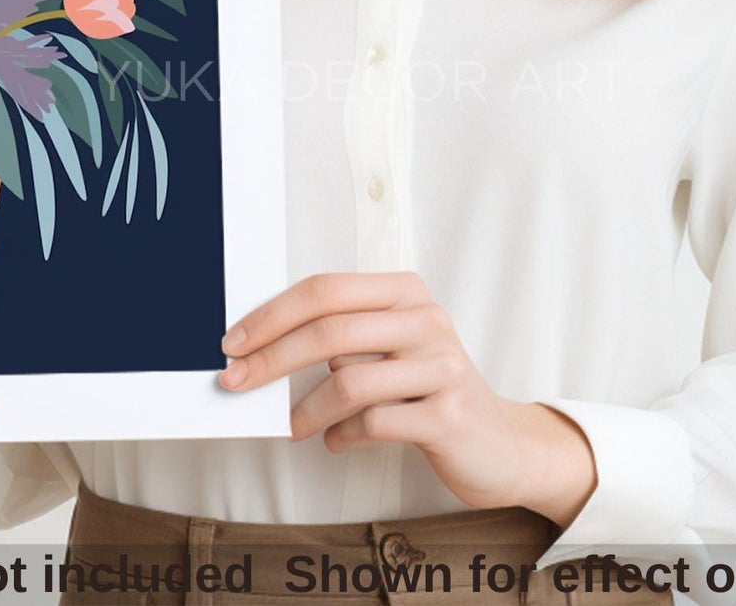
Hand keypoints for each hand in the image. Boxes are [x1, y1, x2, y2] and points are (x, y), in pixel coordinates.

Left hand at [216, 272, 594, 524]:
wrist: (501, 444)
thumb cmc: (428, 393)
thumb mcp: (391, 350)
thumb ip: (342, 338)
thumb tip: (260, 346)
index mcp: (405, 292)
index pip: (325, 290)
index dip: (272, 314)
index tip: (234, 342)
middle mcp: (427, 320)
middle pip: (330, 331)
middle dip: (271, 359)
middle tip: (235, 382)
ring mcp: (442, 367)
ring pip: (348, 381)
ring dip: (306, 409)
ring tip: (294, 426)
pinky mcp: (449, 415)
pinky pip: (374, 423)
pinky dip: (342, 435)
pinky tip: (337, 441)